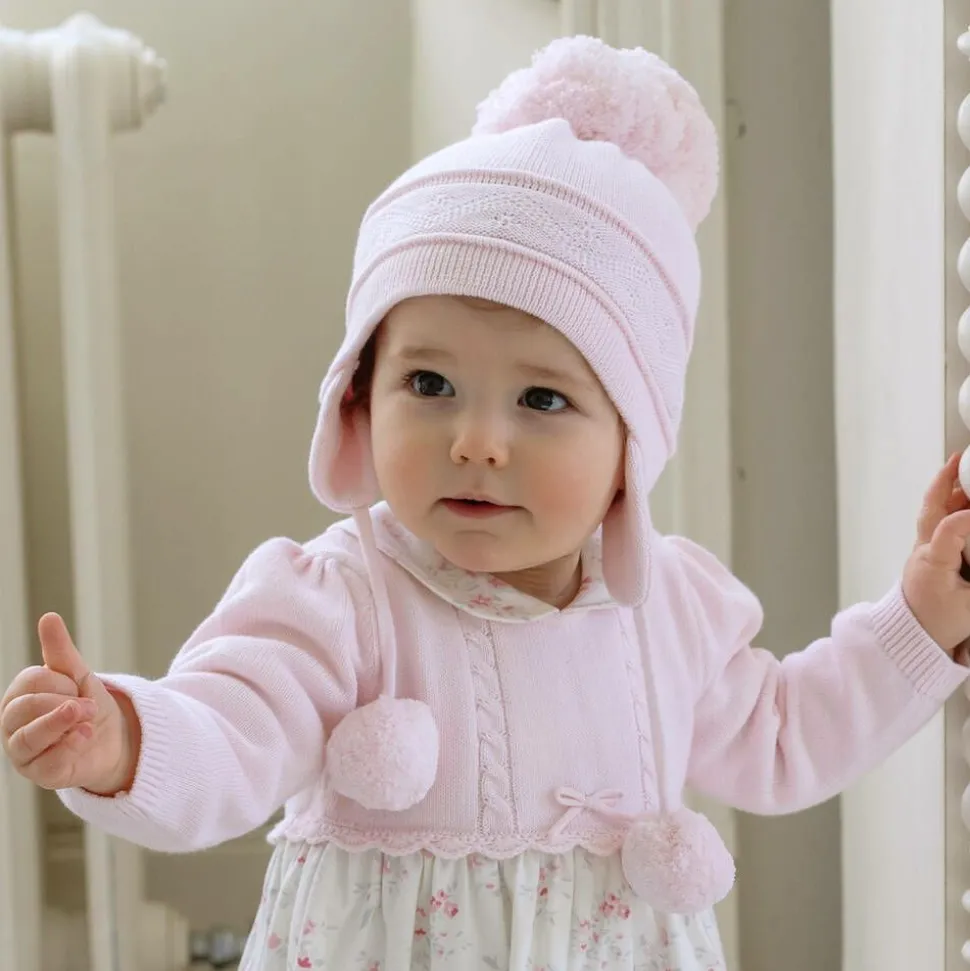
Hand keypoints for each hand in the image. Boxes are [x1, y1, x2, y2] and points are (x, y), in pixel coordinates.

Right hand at [0, 613, 138, 793]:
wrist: (112, 738)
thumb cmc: (85, 704)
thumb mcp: (76, 675)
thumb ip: (60, 651)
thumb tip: (49, 617)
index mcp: (18, 697)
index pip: (30, 682)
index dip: (59, 680)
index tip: (78, 686)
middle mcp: (13, 725)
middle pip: (24, 708)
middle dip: (62, 701)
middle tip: (88, 704)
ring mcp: (24, 753)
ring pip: (28, 737)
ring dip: (61, 723)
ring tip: (86, 715)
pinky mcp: (42, 775)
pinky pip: (48, 763)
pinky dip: (69, 747)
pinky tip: (85, 736)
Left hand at [903, 453, 969, 655]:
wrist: (913, 638)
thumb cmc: (938, 623)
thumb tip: (968, 529)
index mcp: (934, 562)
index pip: (949, 526)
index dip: (967, 516)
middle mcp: (924, 552)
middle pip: (932, 510)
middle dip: (945, 483)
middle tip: (960, 461)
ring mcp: (923, 552)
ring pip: (932, 515)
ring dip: (948, 493)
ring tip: (962, 473)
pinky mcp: (927, 556)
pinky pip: (936, 525)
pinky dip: (948, 509)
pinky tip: (961, 502)